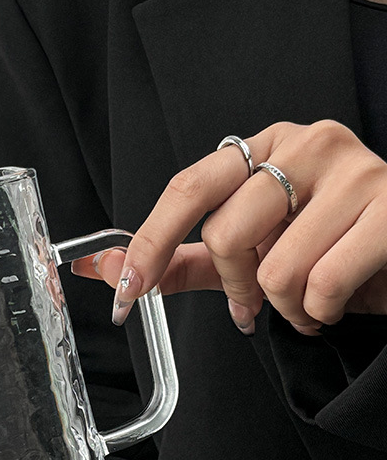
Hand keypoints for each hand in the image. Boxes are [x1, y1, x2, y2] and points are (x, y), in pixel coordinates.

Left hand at [72, 120, 386, 334]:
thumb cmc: (324, 249)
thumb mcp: (244, 253)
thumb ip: (179, 261)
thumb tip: (107, 268)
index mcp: (264, 149)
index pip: (188, 188)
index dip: (150, 242)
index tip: (127, 288)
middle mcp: (306, 146)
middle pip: (225, 233)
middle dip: (236, 286)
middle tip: (258, 299)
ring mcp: (353, 171)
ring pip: (274, 268)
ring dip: (285, 306)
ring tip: (308, 299)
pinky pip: (322, 283)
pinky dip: (318, 313)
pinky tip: (333, 303)